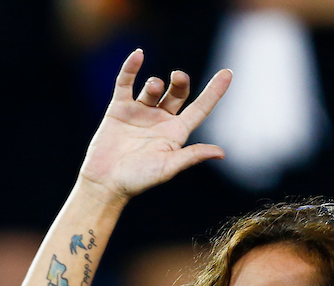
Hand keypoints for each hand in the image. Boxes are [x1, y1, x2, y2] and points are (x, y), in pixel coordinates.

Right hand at [77, 50, 230, 202]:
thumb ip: (192, 156)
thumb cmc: (138, 180)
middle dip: (181, 82)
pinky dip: (131, 68)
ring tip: (154, 88)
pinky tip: (138, 55)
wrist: (105, 182)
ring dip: (156, 84)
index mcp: (175, 133)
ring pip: (153, 88)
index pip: (200, 108)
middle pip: (178, 93)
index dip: (214, 92)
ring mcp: (139, 113)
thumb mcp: (168, 167)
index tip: (228, 73)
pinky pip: (126, 83)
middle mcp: (160, 120)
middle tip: (178, 76)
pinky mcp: (119, 109)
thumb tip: (221, 153)